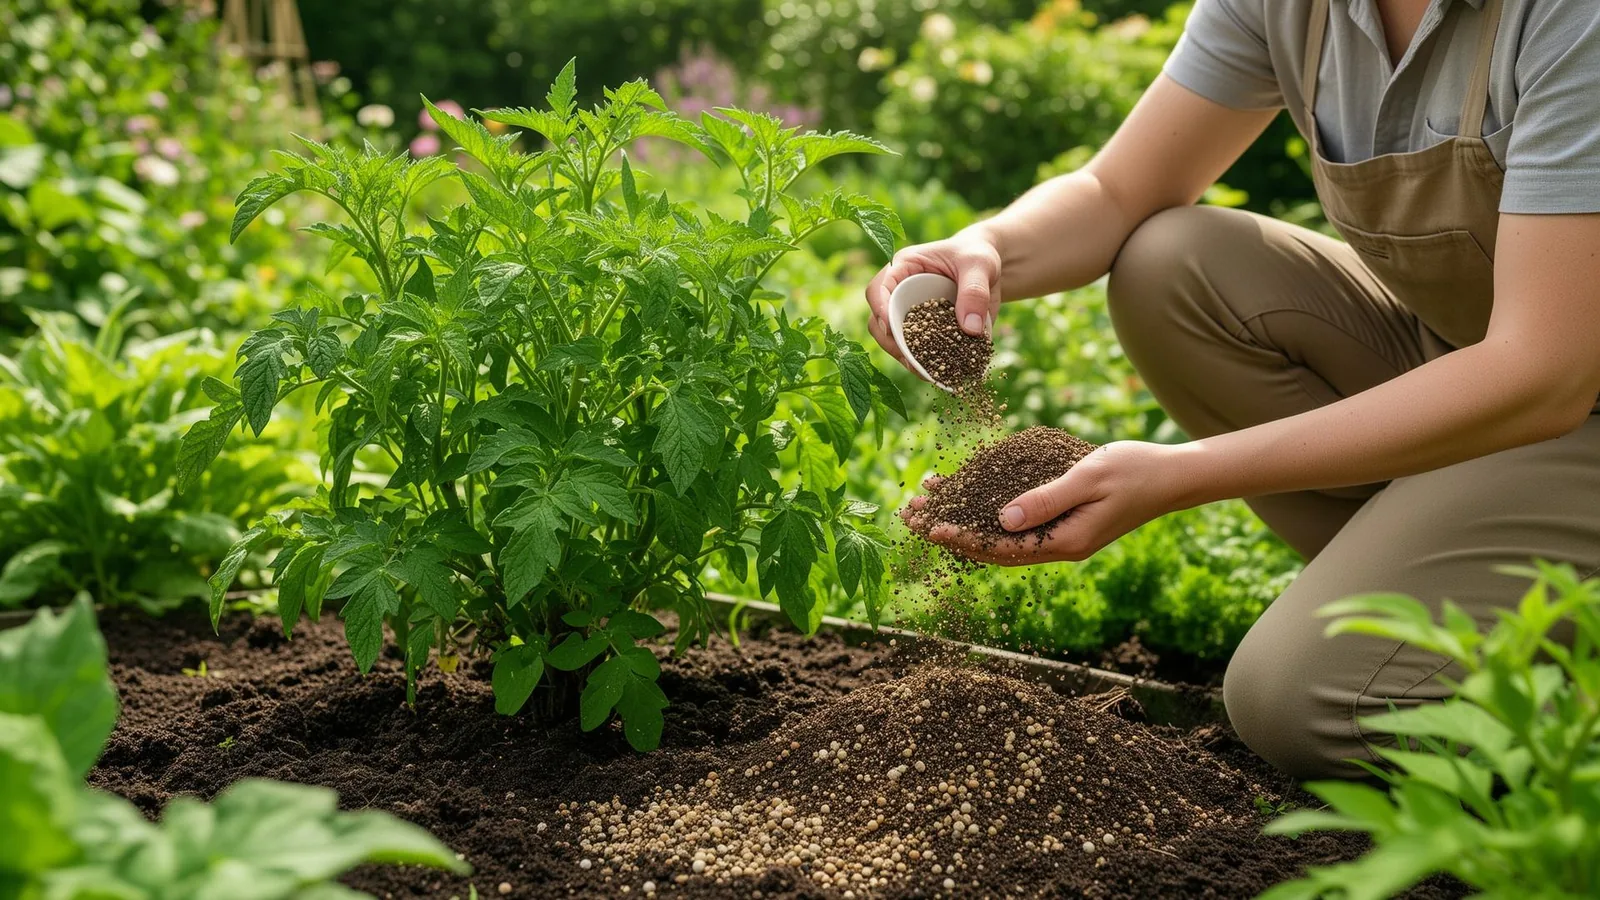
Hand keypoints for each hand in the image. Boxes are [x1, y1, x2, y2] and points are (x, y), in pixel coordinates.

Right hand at [864, 228, 1002, 374]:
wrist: (988, 269)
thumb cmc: (977, 256)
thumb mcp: (980, 265)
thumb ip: (975, 292)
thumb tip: (970, 330)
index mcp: (903, 268)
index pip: (878, 288)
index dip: (879, 308)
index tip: (890, 327)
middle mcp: (898, 293)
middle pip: (878, 321)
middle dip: (891, 342)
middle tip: (911, 359)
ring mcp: (908, 314)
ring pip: (893, 341)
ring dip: (906, 358)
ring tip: (927, 374)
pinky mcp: (923, 332)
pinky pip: (916, 351)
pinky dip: (925, 364)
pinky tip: (939, 376)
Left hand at [901, 442, 1188, 565]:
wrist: (1172, 476)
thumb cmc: (1134, 471)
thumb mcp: (1088, 479)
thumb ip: (1046, 499)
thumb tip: (1002, 520)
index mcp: (1064, 543)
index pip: (1002, 548)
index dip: (963, 538)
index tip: (931, 525)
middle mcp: (1057, 545)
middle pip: (992, 546)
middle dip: (950, 531)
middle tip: (911, 514)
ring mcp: (1058, 535)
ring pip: (1000, 534)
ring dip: (963, 517)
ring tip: (926, 500)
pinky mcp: (1061, 520)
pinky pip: (1016, 520)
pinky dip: (986, 506)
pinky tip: (964, 488)